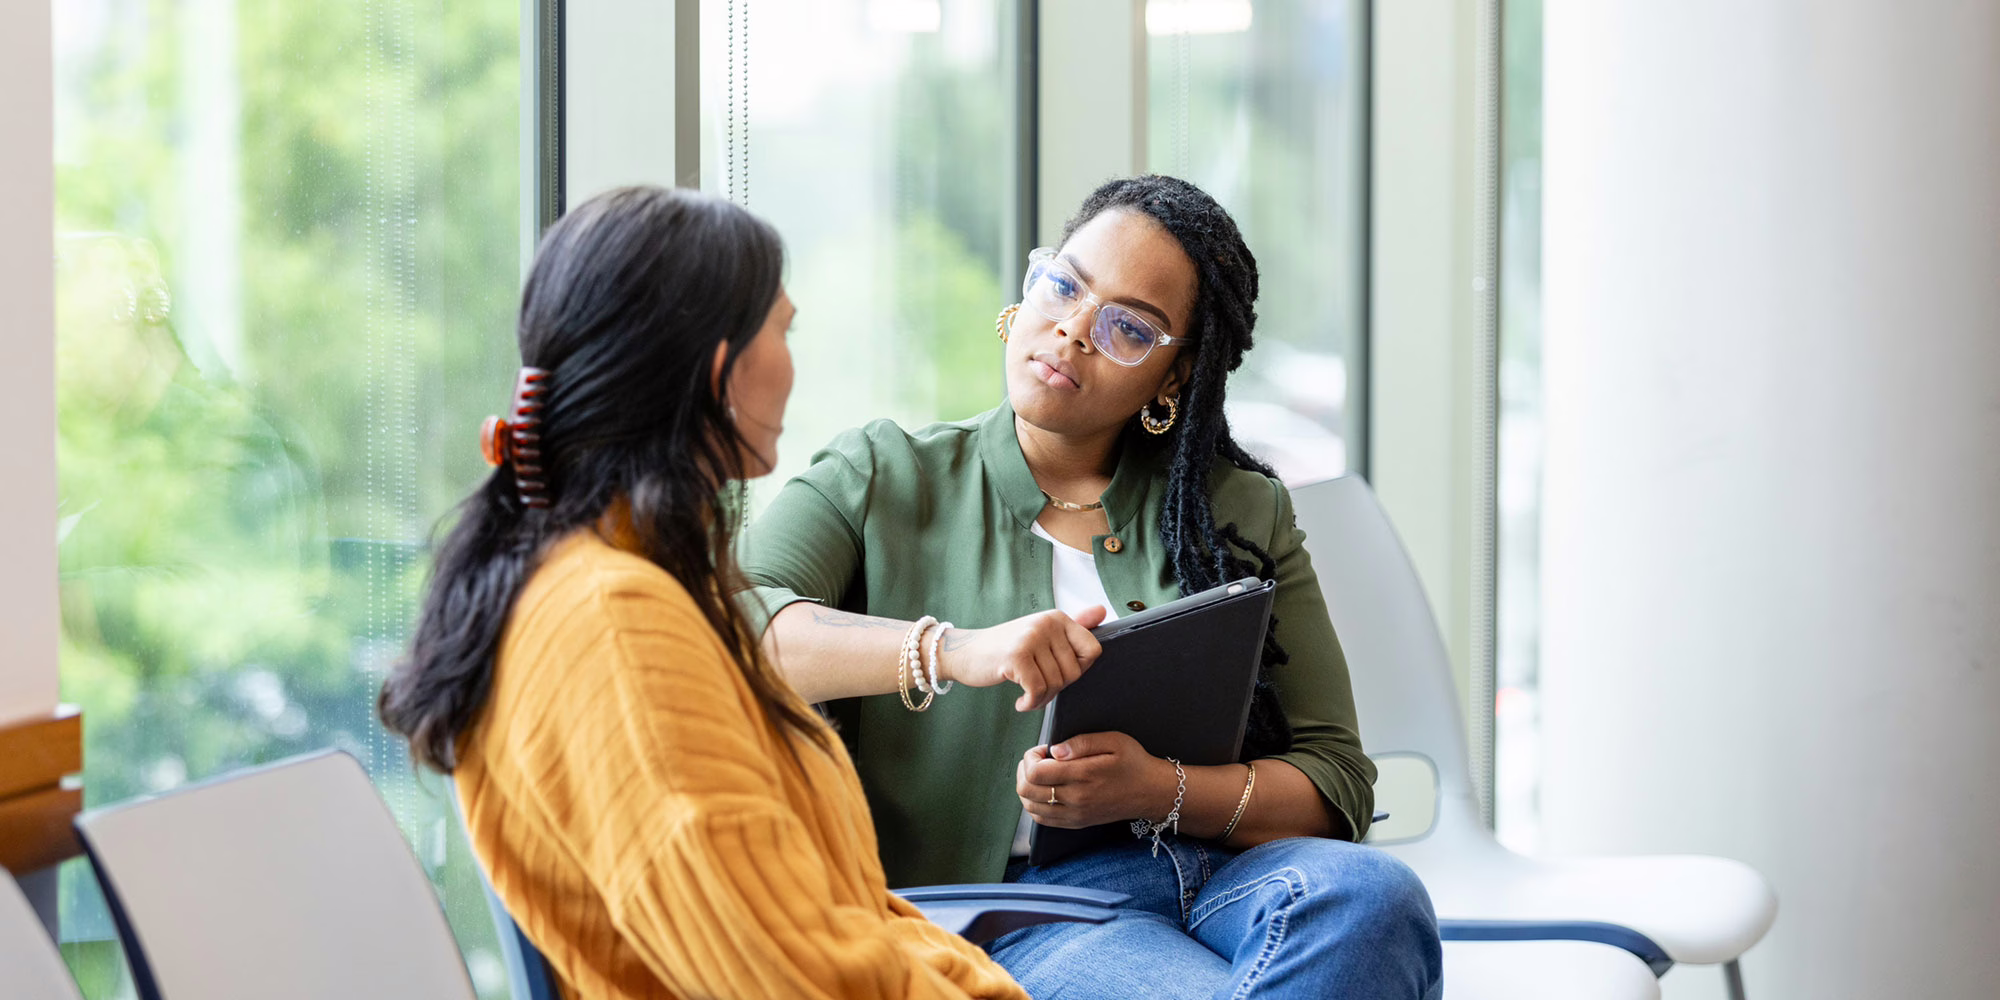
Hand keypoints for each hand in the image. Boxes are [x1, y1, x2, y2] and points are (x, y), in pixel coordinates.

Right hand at [937, 607, 1106, 710]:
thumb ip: (1073, 625)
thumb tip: (1102, 610)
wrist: (965, 653)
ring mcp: (1031, 638)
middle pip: (1074, 673)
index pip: (1093, 650)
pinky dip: (1030, 704)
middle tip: (1036, 686)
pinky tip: (1020, 702)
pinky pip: (1038, 691)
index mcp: (1057, 618)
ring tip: (1027, 695)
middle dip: (1057, 688)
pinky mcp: (1016, 656)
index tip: (1058, 672)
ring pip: (1056, 684)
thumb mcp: (1041, 634)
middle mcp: (1047, 623)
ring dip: (1041, 699)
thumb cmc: (1006, 649)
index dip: (1079, 670)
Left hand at [1016, 732, 1173, 829]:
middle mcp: (1076, 799)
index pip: (1036, 772)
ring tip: (1040, 774)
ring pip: (1030, 807)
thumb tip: (1054, 750)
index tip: (1042, 750)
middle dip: (1024, 771)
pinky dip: (1034, 805)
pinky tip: (1044, 790)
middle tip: (1037, 759)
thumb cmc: (1133, 763)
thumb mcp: (1114, 741)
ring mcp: (1075, 815)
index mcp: (1083, 776)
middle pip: (1027, 791)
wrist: (1151, 792)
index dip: (1030, 758)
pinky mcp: (1077, 823)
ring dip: (1027, 788)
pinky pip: (1042, 820)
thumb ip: (1082, 742)